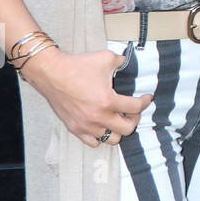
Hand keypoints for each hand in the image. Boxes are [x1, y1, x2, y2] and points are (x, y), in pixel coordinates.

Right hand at [21, 47, 153, 147]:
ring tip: (117, 118)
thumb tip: (128, 63)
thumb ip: (122, 62)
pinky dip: (100, 136)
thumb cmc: (78, 66)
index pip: (136, 108)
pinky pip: (93, 142)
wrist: (51, 73)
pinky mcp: (74, 128)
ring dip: (118, 130)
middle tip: (132, 110)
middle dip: (134, 119)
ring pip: (111, 139)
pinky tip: (102, 125)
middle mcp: (98, 117)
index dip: (145, 101)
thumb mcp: (106, 58)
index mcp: (108, 101)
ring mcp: (85, 125)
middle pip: (127, 129)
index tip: (147, 98)